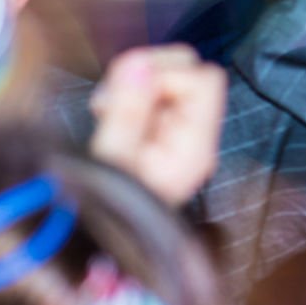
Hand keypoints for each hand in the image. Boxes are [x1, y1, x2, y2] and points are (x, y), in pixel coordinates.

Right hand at [90, 45, 227, 206]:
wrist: (101, 240)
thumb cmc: (104, 212)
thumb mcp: (110, 164)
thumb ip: (127, 111)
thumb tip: (140, 63)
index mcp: (195, 146)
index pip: (204, 80)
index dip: (164, 76)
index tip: (125, 96)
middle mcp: (197, 136)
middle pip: (191, 68)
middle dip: (146, 72)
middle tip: (107, 102)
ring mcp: (181, 132)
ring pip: (171, 73)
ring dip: (134, 80)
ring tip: (103, 109)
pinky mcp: (162, 129)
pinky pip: (154, 90)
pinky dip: (129, 90)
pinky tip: (108, 112)